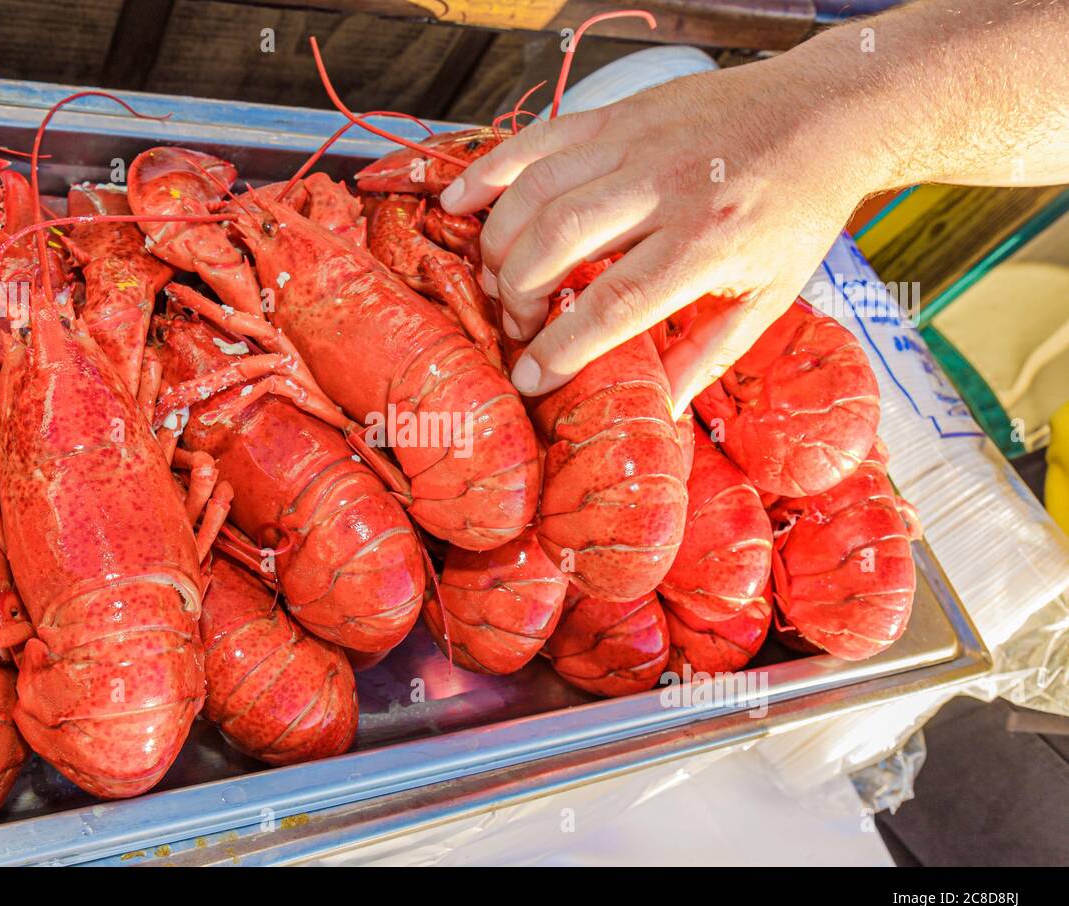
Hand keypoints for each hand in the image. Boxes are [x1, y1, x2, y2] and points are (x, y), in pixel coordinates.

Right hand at [440, 58, 880, 413]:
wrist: (824, 113)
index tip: (530, 378)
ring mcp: (637, 142)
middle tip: (517, 326)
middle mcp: (666, 186)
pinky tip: (460, 203)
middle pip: (560, 243)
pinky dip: (490, 171)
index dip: (561, 347)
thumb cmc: (796, 211)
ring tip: (496, 281)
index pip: (614, 303)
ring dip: (499, 243)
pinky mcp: (617, 114)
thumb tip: (663, 414)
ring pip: (538, 192)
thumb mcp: (770, 296)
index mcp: (708, 241)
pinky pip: (537, 140)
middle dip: (519, 295)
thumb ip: (709, 356)